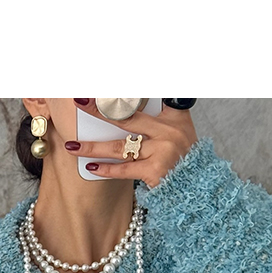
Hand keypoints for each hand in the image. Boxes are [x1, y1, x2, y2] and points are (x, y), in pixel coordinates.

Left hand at [65, 102, 197, 189]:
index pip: (149, 96)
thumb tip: (122, 109)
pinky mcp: (156, 171)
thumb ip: (157, 117)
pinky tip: (91, 167)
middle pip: (127, 116)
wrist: (199, 186)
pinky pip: (125, 169)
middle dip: (100, 109)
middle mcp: (168, 131)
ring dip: (93, 146)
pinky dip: (107, 169)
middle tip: (79, 101)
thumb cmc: (184, 157)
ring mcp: (162, 151)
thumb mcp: (179, 131)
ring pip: (120, 146)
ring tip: (72, 145)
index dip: (126, 91)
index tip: (102, 86)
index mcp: (174, 115)